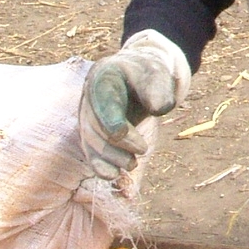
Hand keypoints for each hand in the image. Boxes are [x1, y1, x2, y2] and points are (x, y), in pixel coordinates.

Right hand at [78, 30, 190, 180]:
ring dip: (110, 158)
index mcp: (103, 78)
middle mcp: (90, 98)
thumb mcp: (157, 73)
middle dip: (117, 143)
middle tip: (143, 150)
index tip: (122, 134)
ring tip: (132, 165)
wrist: (141, 76)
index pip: (103, 102)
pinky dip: (100, 165)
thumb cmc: (149, 74)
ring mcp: (88, 116)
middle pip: (95, 126)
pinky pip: (92, 151)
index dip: (110, 120)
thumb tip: (159, 109)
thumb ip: (159, 88)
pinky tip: (112, 175)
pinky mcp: (93, 132)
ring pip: (91, 142)